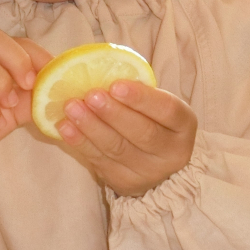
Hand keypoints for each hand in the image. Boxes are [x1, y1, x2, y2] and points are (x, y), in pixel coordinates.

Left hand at [57, 80, 197, 196]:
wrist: (156, 159)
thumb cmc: (151, 117)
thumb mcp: (155, 101)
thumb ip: (135, 86)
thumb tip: (98, 66)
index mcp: (183, 125)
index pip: (167, 110)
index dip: (141, 98)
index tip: (115, 84)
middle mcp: (171, 152)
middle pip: (142, 133)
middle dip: (113, 113)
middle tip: (90, 95)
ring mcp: (148, 172)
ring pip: (117, 148)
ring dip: (91, 126)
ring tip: (72, 107)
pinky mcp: (124, 183)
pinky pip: (100, 161)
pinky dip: (81, 142)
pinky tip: (65, 127)